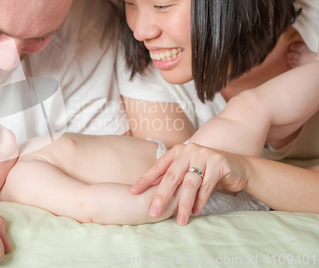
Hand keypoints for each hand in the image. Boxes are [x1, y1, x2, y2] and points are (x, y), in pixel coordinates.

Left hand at [130, 143, 250, 224]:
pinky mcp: (219, 164)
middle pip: (171, 176)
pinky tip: (195, 212)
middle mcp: (189, 151)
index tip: (133, 192)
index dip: (145, 179)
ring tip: (179, 220)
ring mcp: (204, 155)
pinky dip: (200, 201)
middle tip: (153, 212)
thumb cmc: (206, 171)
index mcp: (177, 152)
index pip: (158, 167)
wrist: (237, 167)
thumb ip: (171, 178)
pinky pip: (206, 186)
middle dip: (161, 196)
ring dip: (183, 204)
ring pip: (189, 183)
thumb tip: (148, 193)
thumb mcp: (187, 171)